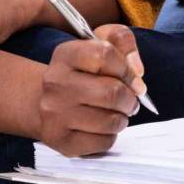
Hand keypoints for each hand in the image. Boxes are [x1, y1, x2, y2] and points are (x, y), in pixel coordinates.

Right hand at [39, 24, 146, 156]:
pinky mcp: (62, 141)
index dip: (127, 68)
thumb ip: (122, 41)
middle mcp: (55, 83)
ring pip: (111, 121)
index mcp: (65, 55)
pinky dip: (111, 136)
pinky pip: (104, 142)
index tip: (132, 78)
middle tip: (128, 100)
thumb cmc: (83, 74)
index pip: (105, 54)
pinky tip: (102, 128)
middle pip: (112, 92)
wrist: (46, 103)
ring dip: (122, 118)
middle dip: (130, 98)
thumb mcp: (99, 44)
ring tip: (116, 113)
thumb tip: (137, 71)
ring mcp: (55, 114)